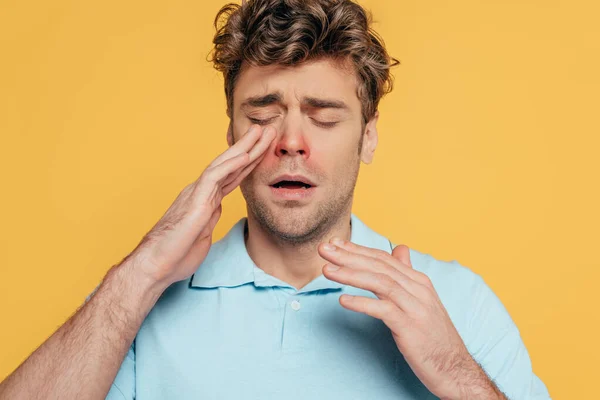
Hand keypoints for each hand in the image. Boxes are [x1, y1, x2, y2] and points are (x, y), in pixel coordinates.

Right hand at [122, 124, 274, 289]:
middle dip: (250, 146)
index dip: (249, 162)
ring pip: (224, 164)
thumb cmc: (176, 253)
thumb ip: (210, 218)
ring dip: (244, 147)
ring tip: (260, 132)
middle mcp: (201, 191)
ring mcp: (198, 194)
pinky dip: (230, 165)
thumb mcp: (202, 233)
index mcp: (205, 200)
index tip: (264, 149)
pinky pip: (214, 177)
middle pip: (230, 164)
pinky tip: (244, 155)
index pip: (231, 176)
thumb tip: (218, 209)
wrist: (156, 265)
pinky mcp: (195, 202)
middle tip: (268, 130)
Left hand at [319, 239, 501, 398]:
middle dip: (348, 256)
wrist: (455, 368)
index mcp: (418, 281)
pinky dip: (362, 303)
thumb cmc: (433, 336)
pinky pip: (383, 310)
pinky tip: (343, 300)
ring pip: (379, 283)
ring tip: (327, 271)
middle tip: (323, 249)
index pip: (383, 258)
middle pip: (378, 266)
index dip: (357, 249)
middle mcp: (418, 289)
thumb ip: (407, 274)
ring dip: (351, 274)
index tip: (334, 243)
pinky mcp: (410, 328)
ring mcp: (415, 307)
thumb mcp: (421, 300)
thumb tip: (399, 248)